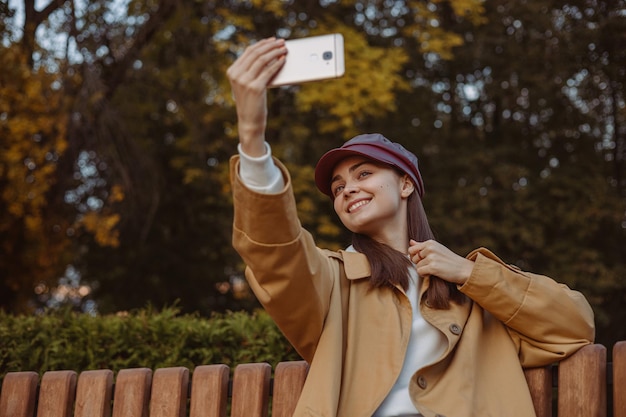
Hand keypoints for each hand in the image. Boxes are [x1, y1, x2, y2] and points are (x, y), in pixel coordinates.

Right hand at [226, 37, 286, 155]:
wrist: (249, 122)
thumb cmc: (251, 103)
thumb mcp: (246, 84)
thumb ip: (251, 70)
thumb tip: (268, 54)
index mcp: (232, 72)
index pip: (249, 52)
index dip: (262, 44)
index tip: (272, 40)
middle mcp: (236, 75)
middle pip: (256, 53)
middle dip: (271, 46)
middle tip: (282, 42)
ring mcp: (245, 81)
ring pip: (263, 60)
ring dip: (276, 52)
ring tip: (284, 49)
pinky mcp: (255, 88)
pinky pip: (269, 71)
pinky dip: (277, 64)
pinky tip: (283, 60)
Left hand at [408, 239, 473, 284]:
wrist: (463, 269)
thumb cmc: (449, 259)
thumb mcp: (436, 249)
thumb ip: (422, 246)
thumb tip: (410, 241)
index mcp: (430, 243)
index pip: (412, 249)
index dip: (415, 256)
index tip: (423, 259)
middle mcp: (430, 248)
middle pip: (413, 258)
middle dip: (419, 263)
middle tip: (431, 264)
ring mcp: (432, 257)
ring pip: (417, 266)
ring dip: (423, 270)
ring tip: (434, 268)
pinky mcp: (433, 267)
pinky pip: (420, 272)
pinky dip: (425, 275)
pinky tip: (433, 273)